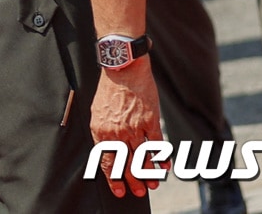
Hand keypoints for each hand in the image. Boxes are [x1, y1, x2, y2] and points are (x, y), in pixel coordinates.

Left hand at [91, 59, 163, 197]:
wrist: (122, 69)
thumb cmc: (109, 91)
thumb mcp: (97, 113)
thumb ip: (102, 133)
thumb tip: (106, 153)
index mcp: (101, 131)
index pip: (107, 162)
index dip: (114, 179)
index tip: (119, 191)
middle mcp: (117, 132)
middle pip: (126, 164)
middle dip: (133, 181)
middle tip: (139, 192)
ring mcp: (135, 127)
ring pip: (142, 158)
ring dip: (148, 174)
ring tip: (152, 184)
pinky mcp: (150, 120)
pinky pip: (157, 145)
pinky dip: (161, 158)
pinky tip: (164, 167)